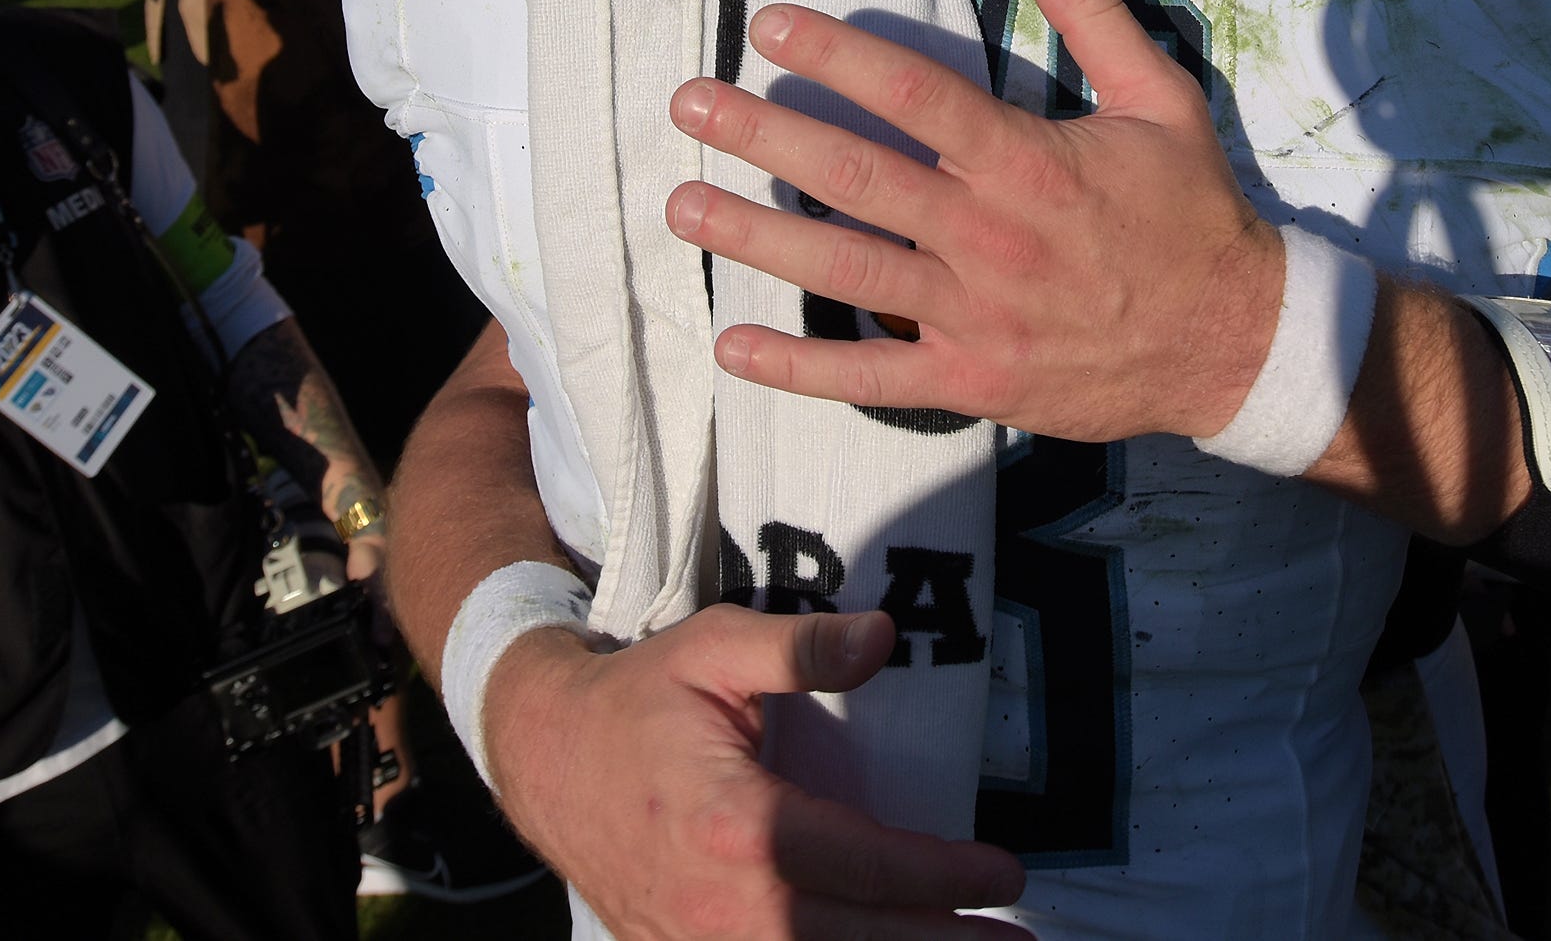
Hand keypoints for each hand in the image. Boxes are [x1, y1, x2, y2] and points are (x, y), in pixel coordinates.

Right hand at [488, 607, 1021, 939]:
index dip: (945, 877)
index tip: (1006, 873)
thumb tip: (884, 638)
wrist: (544, 755)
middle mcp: (722, 904)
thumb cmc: (638, 697)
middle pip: (855, 940)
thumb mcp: (715, 649)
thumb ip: (801, 647)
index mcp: (740, 826)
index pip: (868, 866)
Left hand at [668, 0, 1286, 443]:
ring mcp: (975, 313)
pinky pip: (872, 378)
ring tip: (681, 206)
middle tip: (689, 106)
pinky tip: (733, 345)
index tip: (770, 23)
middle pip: (857, 175)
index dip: (836, 54)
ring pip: (845, 270)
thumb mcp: (1164, 101)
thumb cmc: (1195, 215)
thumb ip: (1097, 19)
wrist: (1237, 342)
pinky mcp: (974, 380)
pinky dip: (799, 368)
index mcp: (1028, 160)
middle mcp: (988, 233)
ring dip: (756, 237)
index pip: (914, 94)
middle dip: (765, 135)